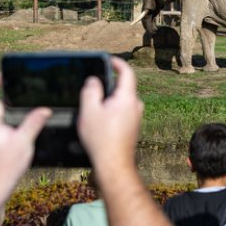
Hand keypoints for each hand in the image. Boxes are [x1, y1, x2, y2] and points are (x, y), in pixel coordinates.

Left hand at [0, 72, 50, 193]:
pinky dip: (12, 123)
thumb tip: (44, 109)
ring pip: (0, 118)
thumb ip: (34, 122)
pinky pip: (2, 127)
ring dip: (12, 114)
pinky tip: (25, 126)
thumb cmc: (5, 166)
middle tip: (25, 92)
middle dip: (9, 100)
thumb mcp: (23, 141)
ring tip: (28, 109)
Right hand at [78, 56, 142, 175]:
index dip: (117, 63)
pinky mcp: (133, 127)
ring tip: (93, 107)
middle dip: (109, 84)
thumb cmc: (101, 139)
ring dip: (110, 99)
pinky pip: (123, 112)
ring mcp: (136, 117)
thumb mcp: (89, 110)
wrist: (114, 164)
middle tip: (93, 86)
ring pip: (122, 101)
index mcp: (127, 98)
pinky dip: (112, 110)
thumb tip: (94, 80)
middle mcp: (136, 106)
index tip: (108, 60)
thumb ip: (91, 91)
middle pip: (124, 87)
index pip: (127, 72)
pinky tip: (100, 120)